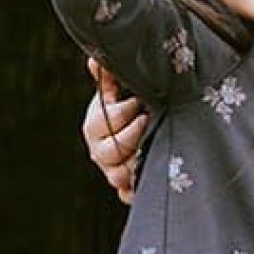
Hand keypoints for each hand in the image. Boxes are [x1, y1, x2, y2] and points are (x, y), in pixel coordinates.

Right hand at [84, 58, 147, 203]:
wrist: (148, 122)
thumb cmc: (135, 99)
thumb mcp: (123, 85)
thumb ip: (111, 74)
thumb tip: (96, 59)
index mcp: (95, 125)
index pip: (101, 123)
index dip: (122, 113)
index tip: (140, 102)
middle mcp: (100, 151)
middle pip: (108, 152)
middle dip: (131, 137)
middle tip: (150, 121)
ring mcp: (112, 171)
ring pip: (118, 176)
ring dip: (137, 162)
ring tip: (158, 143)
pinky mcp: (127, 188)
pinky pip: (130, 195)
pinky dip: (140, 187)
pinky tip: (157, 172)